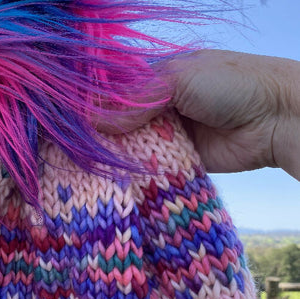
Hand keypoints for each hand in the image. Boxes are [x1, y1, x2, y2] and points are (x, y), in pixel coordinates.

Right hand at [97, 50, 299, 180]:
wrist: (274, 119)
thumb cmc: (231, 84)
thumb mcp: (179, 80)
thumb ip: (136, 99)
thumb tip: (95, 120)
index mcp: (157, 76)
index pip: (116, 89)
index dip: (95, 102)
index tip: (73, 118)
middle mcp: (158, 103)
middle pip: (120, 118)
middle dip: (102, 131)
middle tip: (77, 145)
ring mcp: (167, 131)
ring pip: (131, 142)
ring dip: (116, 151)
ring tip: (88, 162)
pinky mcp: (176, 157)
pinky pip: (149, 163)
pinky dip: (135, 168)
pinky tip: (114, 174)